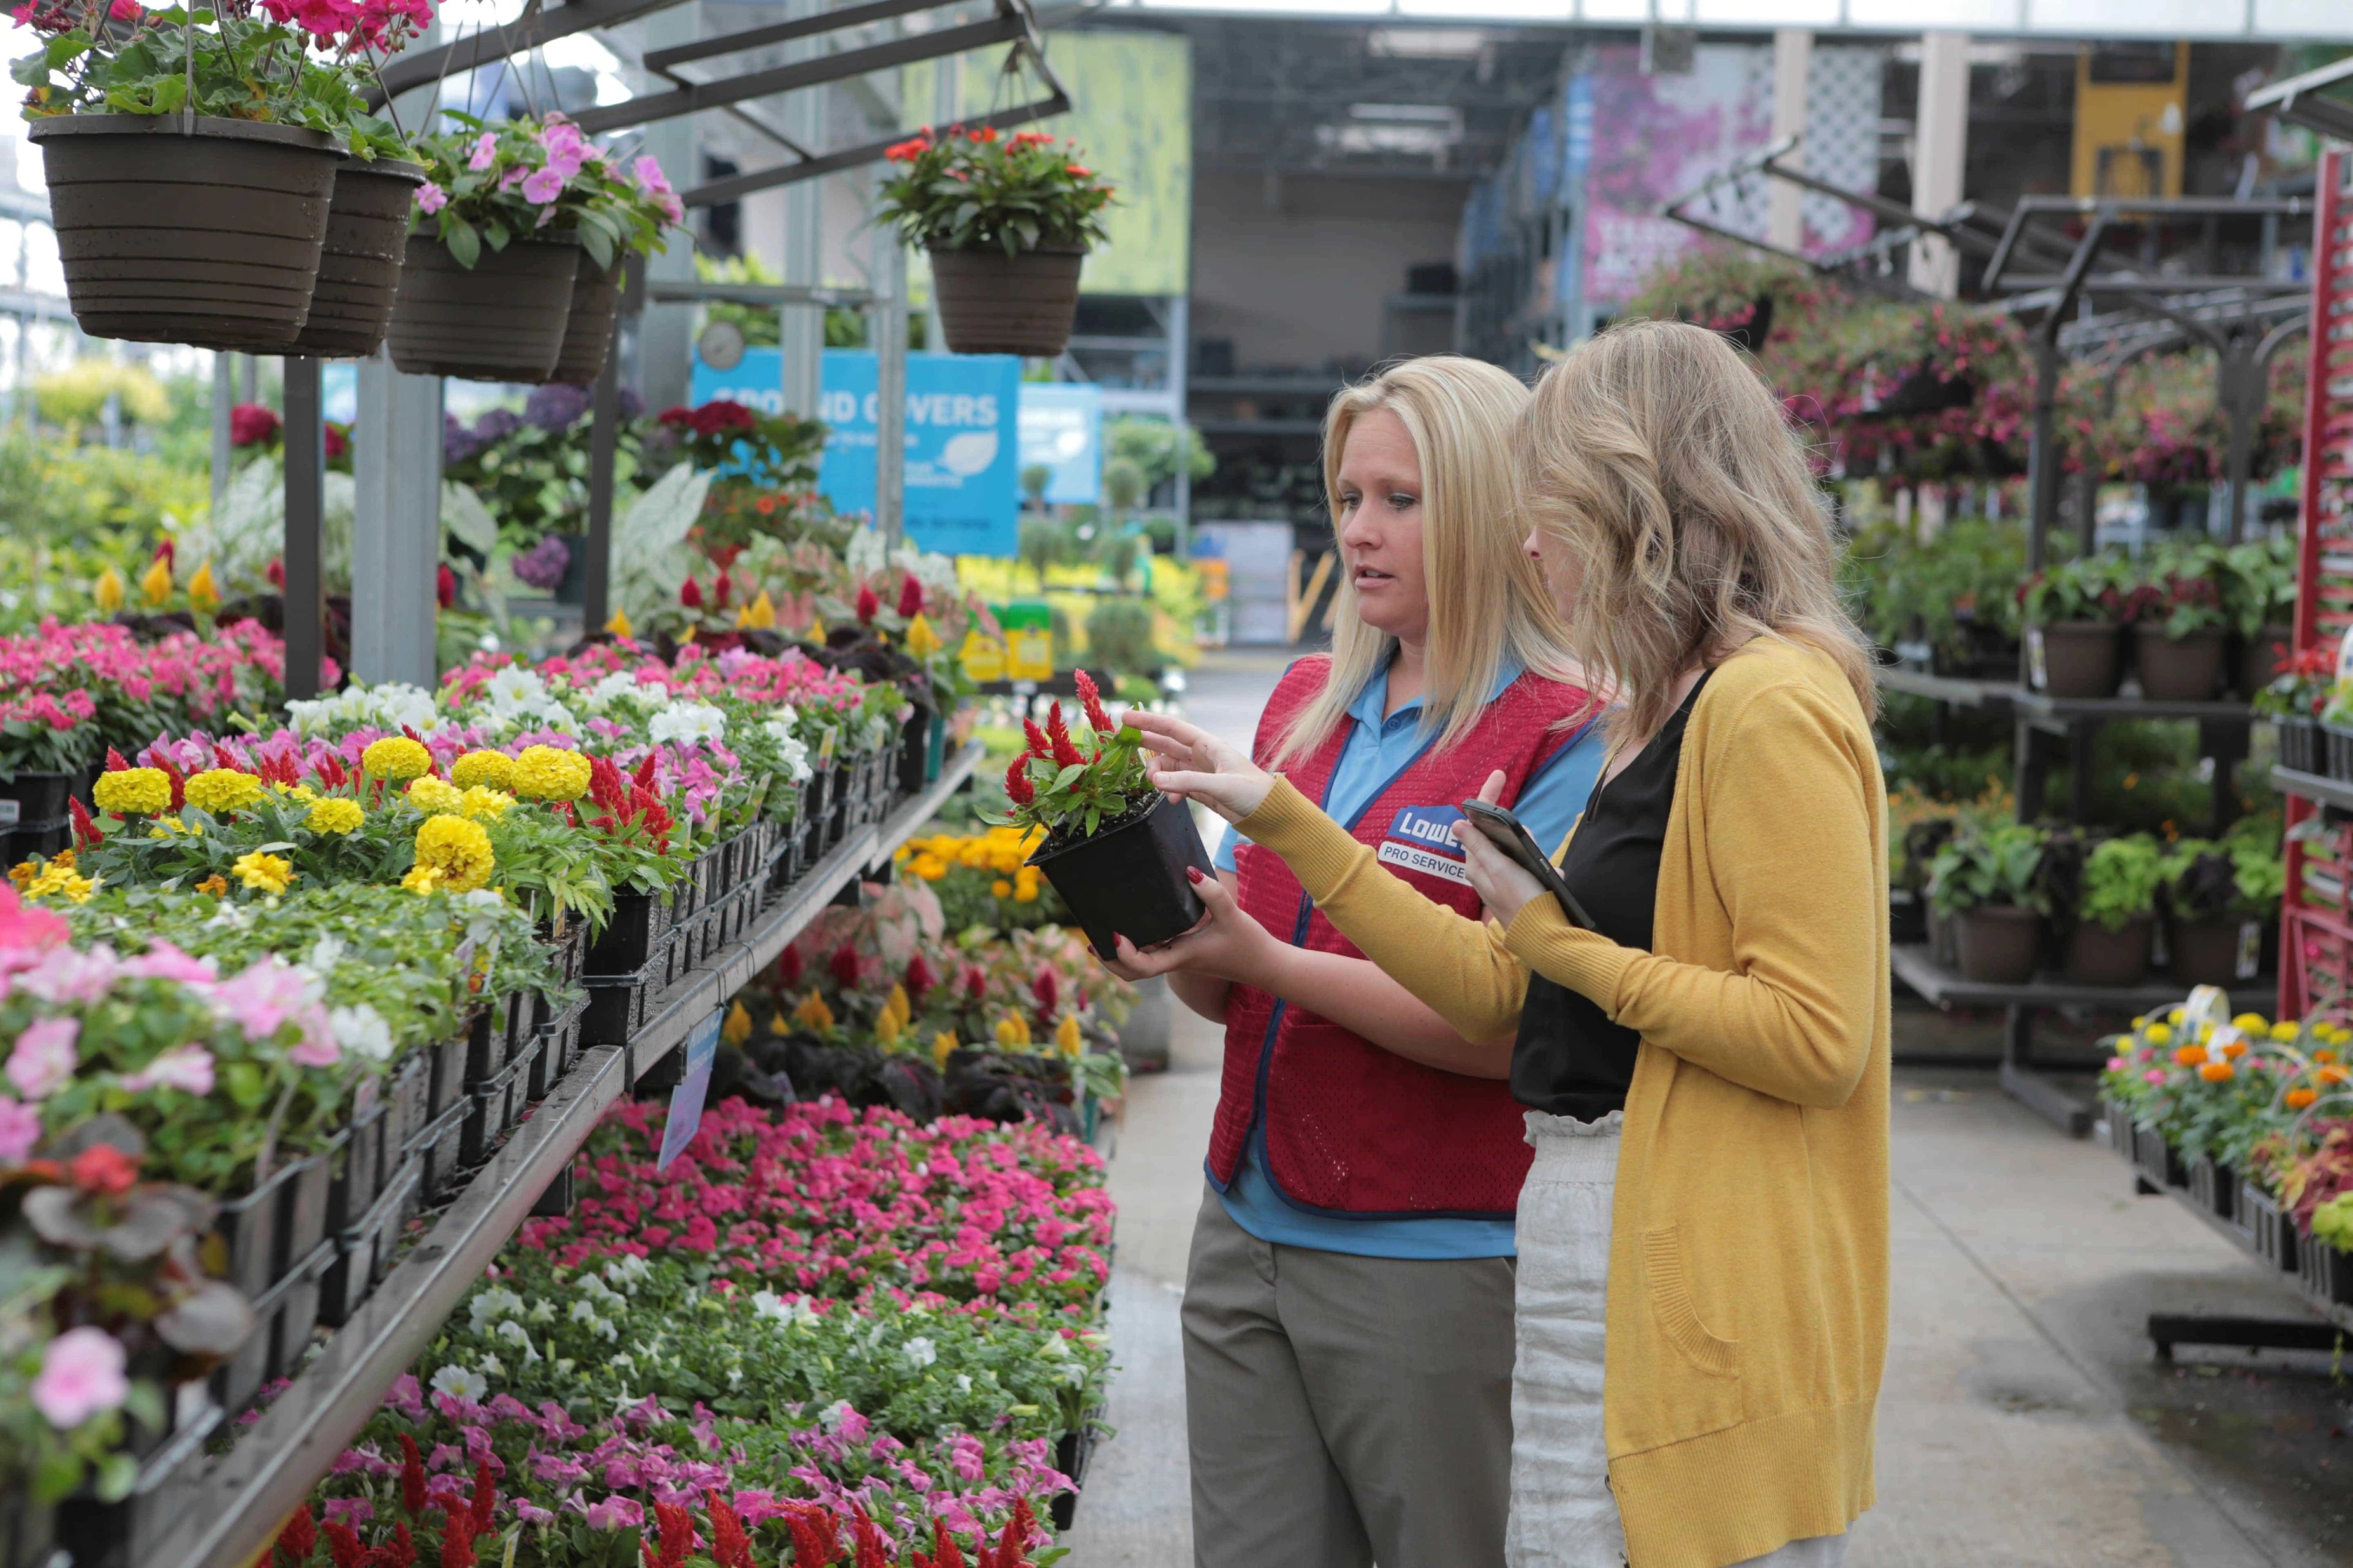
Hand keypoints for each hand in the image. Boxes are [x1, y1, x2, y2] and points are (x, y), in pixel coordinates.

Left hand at [1101, 869, 1283, 985]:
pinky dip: (1137, 944)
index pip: (1143, 966)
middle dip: (1110, 961)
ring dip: (1119, 954)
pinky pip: (1153, 952)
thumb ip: (1213, 893)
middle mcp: (1175, 959)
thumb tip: (1189, 871)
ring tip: (1102, 931)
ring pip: (1140, 964)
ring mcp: (1178, 958)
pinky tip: (1133, 923)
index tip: (1116, 934)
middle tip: (1093, 940)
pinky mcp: (1184, 952)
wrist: (1265, 965)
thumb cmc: (1249, 943)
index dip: (1123, 955)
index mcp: (1182, 956)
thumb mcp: (1233, 915)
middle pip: (1132, 973)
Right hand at [1120, 710, 1273, 825]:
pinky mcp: (1201, 790)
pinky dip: (1170, 791)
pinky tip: (1173, 800)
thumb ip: (1188, 782)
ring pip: (1169, 767)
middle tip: (1121, 742)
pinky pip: (1176, 785)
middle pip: (1167, 744)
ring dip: (1158, 773)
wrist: (1271, 815)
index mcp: (1209, 746)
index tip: (1126, 717)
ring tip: (1154, 783)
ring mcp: (1200, 773)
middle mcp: (1202, 756)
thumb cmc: (1254, 793)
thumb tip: (1156, 780)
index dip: (1149, 721)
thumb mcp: (1221, 785)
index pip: (1173, 728)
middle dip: (1145, 742)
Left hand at [1453, 769, 1546, 926]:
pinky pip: (1528, 863)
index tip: (1500, 774)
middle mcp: (1486, 867)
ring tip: (1541, 868)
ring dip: (1533, 851)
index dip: (1487, 796)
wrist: (1541, 933)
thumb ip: (1478, 845)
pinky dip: (1539, 866)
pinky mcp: (1517, 883)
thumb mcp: (1499, 869)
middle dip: (1519, 833)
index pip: (1476, 822)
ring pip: (1517, 846)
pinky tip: (1550, 877)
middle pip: (1500, 833)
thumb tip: (1457, 823)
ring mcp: (1502, 875)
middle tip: (1531, 848)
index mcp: (1477, 862)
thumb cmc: (1520, 900)